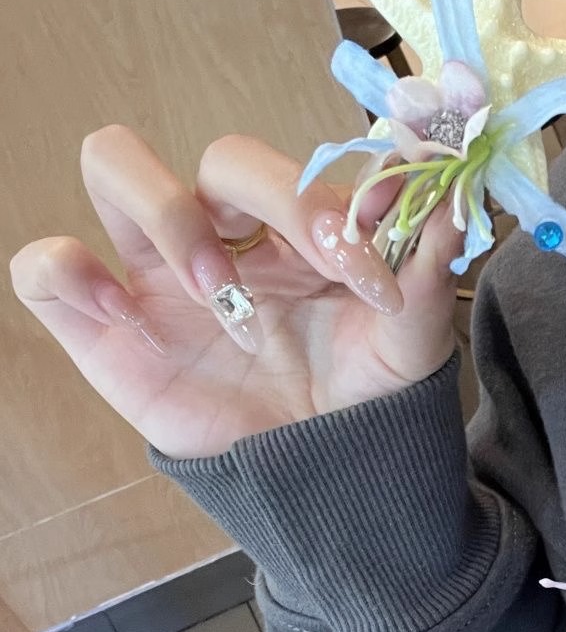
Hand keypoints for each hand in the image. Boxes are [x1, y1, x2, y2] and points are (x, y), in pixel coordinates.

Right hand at [10, 126, 460, 458]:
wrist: (319, 474)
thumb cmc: (363, 394)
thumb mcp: (410, 338)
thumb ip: (430, 267)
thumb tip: (453, 197)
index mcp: (303, 226)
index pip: (302, 165)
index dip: (330, 196)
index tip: (367, 263)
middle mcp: (231, 232)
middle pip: (220, 157)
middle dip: (268, 198)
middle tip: (306, 262)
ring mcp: (161, 271)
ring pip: (113, 165)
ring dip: (166, 213)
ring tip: (215, 291)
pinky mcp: (104, 324)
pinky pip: (46, 267)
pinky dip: (67, 272)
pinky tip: (124, 317)